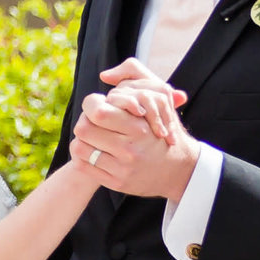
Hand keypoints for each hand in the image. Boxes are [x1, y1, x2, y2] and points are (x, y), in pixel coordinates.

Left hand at [72, 61, 199, 202]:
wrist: (180, 170)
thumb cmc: (163, 131)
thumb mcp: (159, 104)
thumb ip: (135, 82)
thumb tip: (105, 75)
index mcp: (139, 128)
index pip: (97, 111)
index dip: (92, 103)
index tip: (97, 103)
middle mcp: (129, 150)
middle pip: (83, 128)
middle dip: (85, 119)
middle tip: (93, 119)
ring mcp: (122, 169)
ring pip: (79, 147)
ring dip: (82, 138)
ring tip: (92, 134)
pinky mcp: (116, 184)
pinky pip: (84, 165)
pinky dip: (83, 155)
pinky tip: (92, 149)